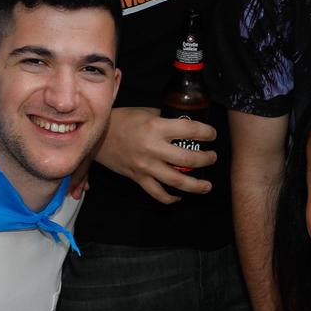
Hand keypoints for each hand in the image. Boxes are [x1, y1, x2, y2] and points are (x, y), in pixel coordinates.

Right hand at [91, 108, 215, 204]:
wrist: (97, 136)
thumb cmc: (122, 120)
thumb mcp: (146, 111)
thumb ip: (165, 118)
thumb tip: (186, 122)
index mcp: (156, 127)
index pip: (190, 130)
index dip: (206, 133)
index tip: (212, 134)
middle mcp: (152, 148)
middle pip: (188, 159)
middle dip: (206, 159)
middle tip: (212, 158)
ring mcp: (146, 166)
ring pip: (177, 182)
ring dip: (196, 185)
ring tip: (207, 185)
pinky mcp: (138, 178)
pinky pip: (157, 193)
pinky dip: (170, 198)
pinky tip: (179, 196)